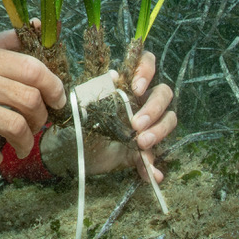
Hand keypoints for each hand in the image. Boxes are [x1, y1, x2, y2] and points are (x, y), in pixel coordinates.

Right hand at [0, 23, 66, 168]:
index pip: (32, 68)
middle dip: (41, 120)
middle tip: (36, 127)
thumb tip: (35, 25)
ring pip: (15, 127)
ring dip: (25, 143)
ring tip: (20, 146)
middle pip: (29, 100)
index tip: (58, 101)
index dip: (54, 87)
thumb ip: (3, 44)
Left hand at [39, 50, 176, 182]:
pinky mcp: (143, 150)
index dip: (147, 70)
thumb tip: (114, 75)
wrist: (70, 151)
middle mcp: (141, 101)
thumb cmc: (78, 121)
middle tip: (136, 124)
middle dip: (154, 108)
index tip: (136, 88)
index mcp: (126, 85)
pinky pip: (156, 157)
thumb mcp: (84, 105)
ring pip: (168, 120)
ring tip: (141, 143)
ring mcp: (146, 125)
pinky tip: (151, 174)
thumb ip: (98, 90)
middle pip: (163, 94)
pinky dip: (153, 166)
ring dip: (159, 131)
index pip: (147, 64)